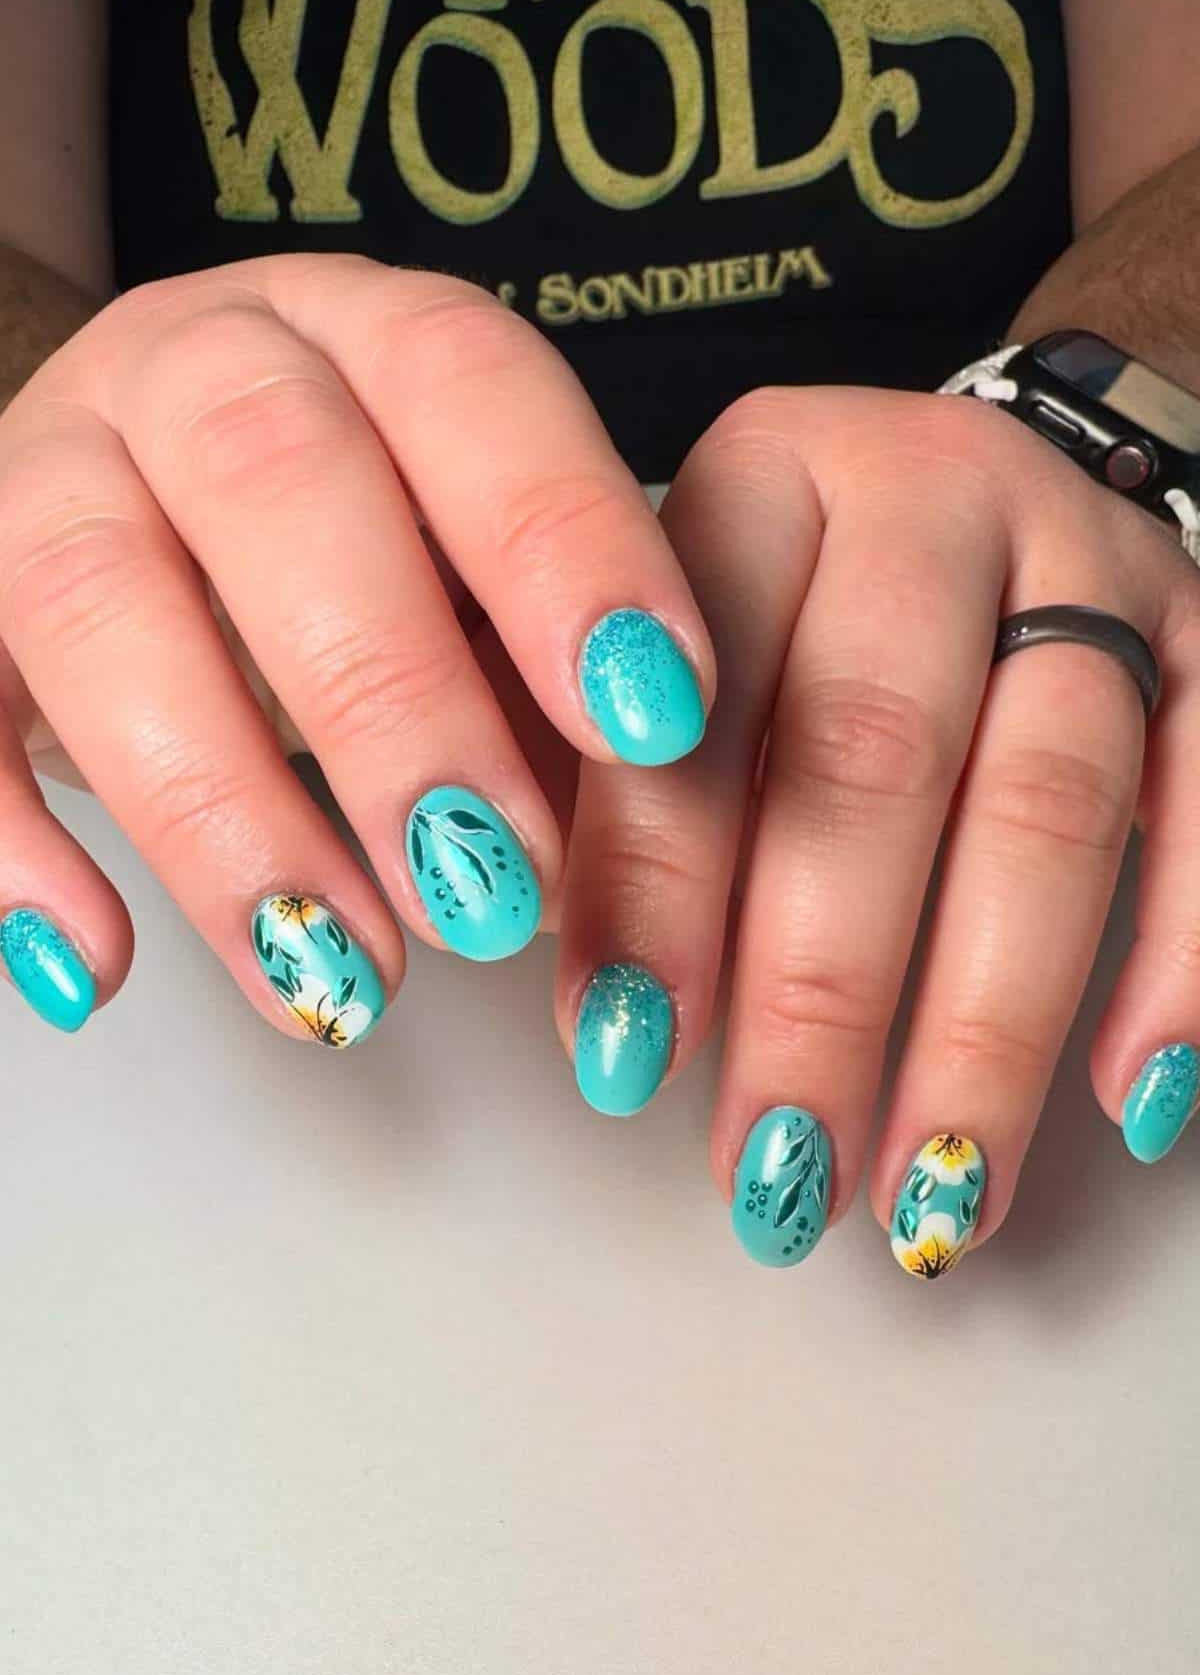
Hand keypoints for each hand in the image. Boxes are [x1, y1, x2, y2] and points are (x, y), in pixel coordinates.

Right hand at [0, 254, 713, 1039]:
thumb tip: (620, 862)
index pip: (468, 387)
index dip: (562, 544)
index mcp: (368, 338)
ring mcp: (49, 466)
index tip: (650, 719)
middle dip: (392, 702)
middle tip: (489, 896)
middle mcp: (196, 368)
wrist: (151, 489)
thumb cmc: (371, 554)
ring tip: (341, 978)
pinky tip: (97, 967)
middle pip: (274, 478)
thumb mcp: (477, 586)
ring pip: (96, 598)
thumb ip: (544, 681)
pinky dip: (9, 841)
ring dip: (225, 809)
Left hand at [555, 385, 1199, 1273]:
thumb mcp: (643, 636)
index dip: (658, 885)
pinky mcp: (1199, 639)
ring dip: (984, 1026)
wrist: (960, 496)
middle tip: (777, 1168)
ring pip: (1048, 802)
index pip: (699, 691)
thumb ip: (573, 760)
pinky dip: (1176, 967)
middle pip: (877, 751)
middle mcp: (926, 496)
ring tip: (925, 1193)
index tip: (622, 1052)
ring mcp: (1083, 560)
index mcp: (758, 481)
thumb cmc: (770, 607)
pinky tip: (1125, 1104)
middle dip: (820, 990)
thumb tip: (503, 920)